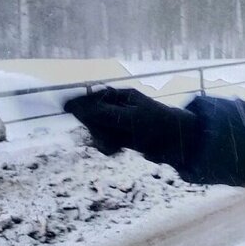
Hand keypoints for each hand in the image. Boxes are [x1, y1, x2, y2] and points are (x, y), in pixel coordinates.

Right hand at [63, 87, 200, 170]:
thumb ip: (102, 113)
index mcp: (121, 96)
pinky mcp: (123, 138)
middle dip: (93, 125)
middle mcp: (118, 108)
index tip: (65, 108)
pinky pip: (106, 141)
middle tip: (102, 132)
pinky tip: (116, 149)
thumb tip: (75, 106)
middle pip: (92, 116)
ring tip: (114, 144)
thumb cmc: (156, 124)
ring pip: (97, 130)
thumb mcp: (127, 118)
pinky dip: (108, 146)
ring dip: (101, 138)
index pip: (92, 96)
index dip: (78, 103)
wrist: (179, 143)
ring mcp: (120, 123)